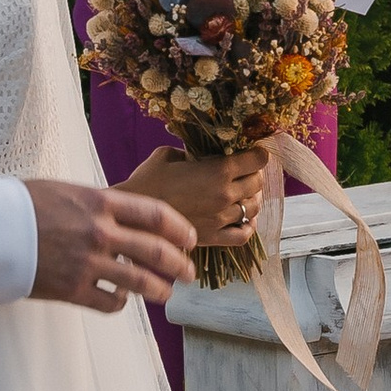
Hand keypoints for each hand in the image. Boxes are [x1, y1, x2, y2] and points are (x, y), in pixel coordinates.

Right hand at [23, 175, 194, 310]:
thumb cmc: (23, 205)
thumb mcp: (66, 191)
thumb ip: (98, 204)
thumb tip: (121, 215)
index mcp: (101, 202)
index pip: (156, 215)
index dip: (179, 229)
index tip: (189, 239)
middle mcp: (101, 232)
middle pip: (157, 251)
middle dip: (179, 265)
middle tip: (188, 273)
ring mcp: (88, 262)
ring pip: (140, 282)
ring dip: (160, 290)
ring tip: (165, 294)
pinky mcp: (72, 288)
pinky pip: (110, 302)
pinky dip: (120, 304)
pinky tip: (120, 301)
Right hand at [126, 143, 266, 249]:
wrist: (131, 215)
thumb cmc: (148, 181)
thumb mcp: (170, 155)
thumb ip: (193, 153)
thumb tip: (204, 153)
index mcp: (218, 170)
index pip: (258, 160)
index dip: (258, 154)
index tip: (253, 153)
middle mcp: (225, 195)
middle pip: (258, 183)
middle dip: (254, 175)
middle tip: (244, 172)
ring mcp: (221, 218)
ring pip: (254, 208)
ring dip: (251, 199)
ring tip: (242, 194)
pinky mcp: (213, 237)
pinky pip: (243, 235)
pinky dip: (249, 226)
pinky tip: (243, 219)